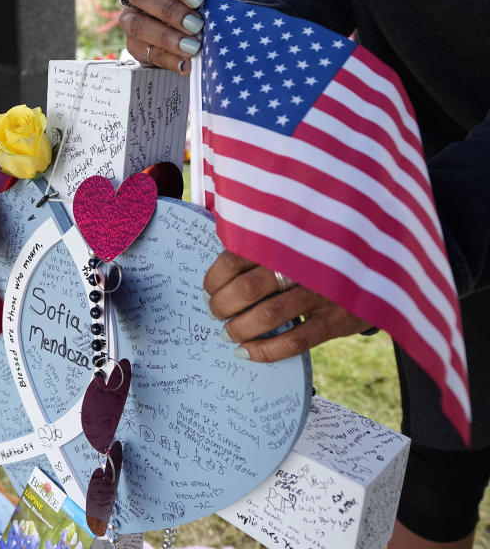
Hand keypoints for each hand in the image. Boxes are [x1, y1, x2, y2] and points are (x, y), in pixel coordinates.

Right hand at [118, 0, 206, 75]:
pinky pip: (146, 53)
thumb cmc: (193, 10)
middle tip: (196, 24)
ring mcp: (129, 20)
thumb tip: (213, 14)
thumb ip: (201, 3)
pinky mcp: (133, 46)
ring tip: (192, 47)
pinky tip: (186, 64)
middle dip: (170, 10)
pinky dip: (169, 59)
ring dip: (167, 36)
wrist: (185, 36)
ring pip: (137, 24)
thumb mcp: (199, 1)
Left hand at [203, 250, 373, 361]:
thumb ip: (264, 247)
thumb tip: (219, 275)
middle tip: (216, 314)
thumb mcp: (297, 239)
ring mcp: (322, 292)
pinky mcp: (338, 319)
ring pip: (268, 316)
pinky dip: (265, 350)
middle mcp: (302, 263)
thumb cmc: (322, 255)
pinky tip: (247, 353)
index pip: (235, 258)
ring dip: (240, 329)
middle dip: (222, 306)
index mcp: (286, 240)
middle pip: (247, 288)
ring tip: (228, 334)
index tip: (209, 291)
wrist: (383, 266)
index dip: (215, 280)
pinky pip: (295, 341)